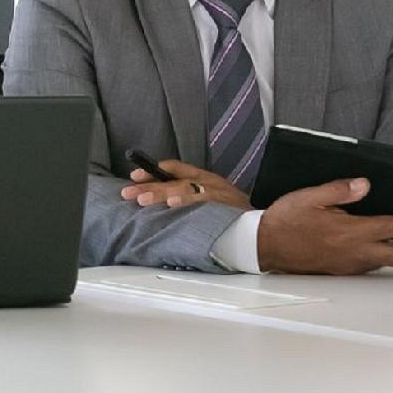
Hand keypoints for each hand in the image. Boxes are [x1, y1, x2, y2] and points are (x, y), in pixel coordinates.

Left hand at [120, 159, 250, 210]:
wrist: (263, 224)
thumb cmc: (236, 214)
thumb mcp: (212, 198)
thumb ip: (190, 196)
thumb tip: (162, 201)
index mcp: (204, 178)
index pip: (175, 168)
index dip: (153, 170)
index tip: (135, 176)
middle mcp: (208, 182)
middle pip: (173, 180)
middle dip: (149, 186)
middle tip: (128, 193)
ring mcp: (215, 193)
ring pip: (182, 188)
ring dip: (160, 194)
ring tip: (143, 199)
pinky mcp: (222, 205)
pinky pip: (201, 201)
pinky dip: (186, 201)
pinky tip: (172, 204)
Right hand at [257, 177, 392, 274]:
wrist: (264, 246)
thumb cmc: (285, 221)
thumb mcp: (309, 197)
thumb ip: (340, 190)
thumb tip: (365, 185)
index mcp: (350, 231)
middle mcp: (355, 251)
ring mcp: (349, 264)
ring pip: (387, 262)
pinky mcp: (342, 270)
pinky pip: (371, 265)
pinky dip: (385, 257)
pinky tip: (383, 249)